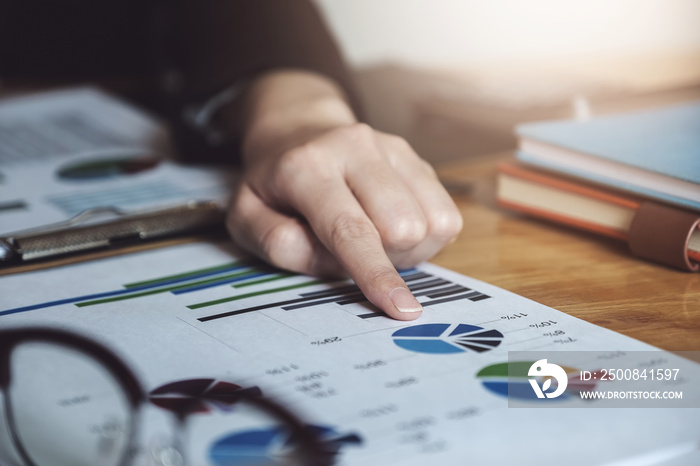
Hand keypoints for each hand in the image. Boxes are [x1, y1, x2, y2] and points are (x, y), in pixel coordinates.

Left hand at [226, 71, 461, 319]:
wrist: (300, 130)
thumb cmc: (274, 184)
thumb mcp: (246, 215)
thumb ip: (274, 241)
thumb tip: (327, 259)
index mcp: (306, 166)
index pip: (349, 228)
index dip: (374, 272)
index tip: (399, 308)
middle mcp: (355, 147)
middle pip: (402, 228)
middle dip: (385, 259)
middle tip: (355, 254)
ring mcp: (393, 148)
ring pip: (431, 223)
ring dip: (408, 250)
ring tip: (374, 239)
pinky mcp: (418, 157)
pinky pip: (446, 215)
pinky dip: (426, 236)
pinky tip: (394, 227)